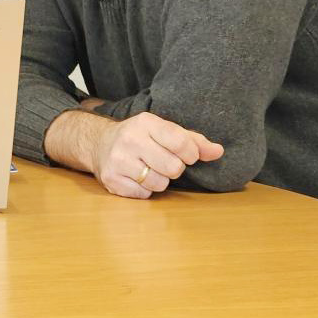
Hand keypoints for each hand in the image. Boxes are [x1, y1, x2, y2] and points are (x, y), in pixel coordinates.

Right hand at [93, 112, 223, 198]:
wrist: (99, 143)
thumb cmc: (140, 137)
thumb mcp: (164, 131)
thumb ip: (192, 141)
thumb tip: (218, 151)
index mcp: (146, 123)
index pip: (181, 142)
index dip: (191, 154)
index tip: (188, 156)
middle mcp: (130, 139)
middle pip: (173, 167)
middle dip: (174, 169)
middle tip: (164, 163)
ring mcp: (118, 160)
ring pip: (159, 184)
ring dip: (160, 181)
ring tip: (149, 170)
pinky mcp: (111, 179)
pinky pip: (144, 194)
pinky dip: (145, 190)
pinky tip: (136, 178)